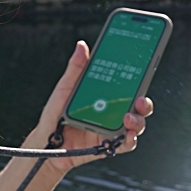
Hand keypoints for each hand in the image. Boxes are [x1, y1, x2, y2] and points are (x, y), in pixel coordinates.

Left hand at [24, 41, 152, 174]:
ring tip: (129, 117)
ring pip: (135, 123)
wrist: (46, 144)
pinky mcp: (108, 145)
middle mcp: (112, 111)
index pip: (127, 86)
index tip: (143, 70)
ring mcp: (111, 128)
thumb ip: (76, 68)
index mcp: (104, 95)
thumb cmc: (54, 114)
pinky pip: (125, 144)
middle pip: (136, 105)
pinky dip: (129, 140)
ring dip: (138, 120)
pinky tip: (127, 135)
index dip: (138, 78)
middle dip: (143, 102)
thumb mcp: (65, 88)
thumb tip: (82, 46)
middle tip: (140, 99)